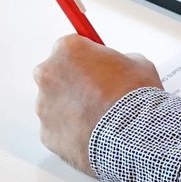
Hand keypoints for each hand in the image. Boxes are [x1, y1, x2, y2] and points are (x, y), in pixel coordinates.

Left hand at [33, 35, 162, 173]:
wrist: (131, 134)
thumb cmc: (133, 96)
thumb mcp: (136, 63)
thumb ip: (117, 61)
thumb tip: (116, 69)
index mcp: (68, 49)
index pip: (70, 47)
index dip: (86, 58)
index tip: (94, 65)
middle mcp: (49, 74)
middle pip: (57, 73)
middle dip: (74, 81)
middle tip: (98, 91)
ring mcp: (44, 105)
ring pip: (56, 104)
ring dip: (72, 108)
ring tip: (101, 117)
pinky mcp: (46, 134)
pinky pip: (58, 129)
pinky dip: (72, 131)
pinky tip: (94, 133)